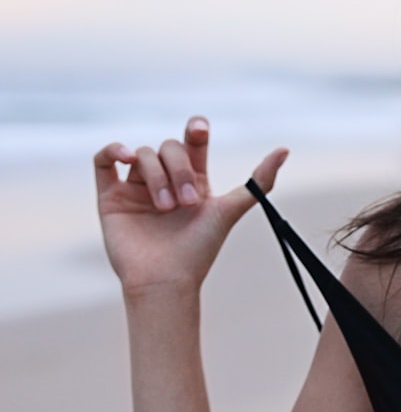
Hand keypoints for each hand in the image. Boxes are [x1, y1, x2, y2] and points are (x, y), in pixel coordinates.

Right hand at [94, 116, 287, 296]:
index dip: (195, 131)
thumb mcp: (232, 210)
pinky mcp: (110, 197)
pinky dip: (113, 151)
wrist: (167, 280)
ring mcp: (136, 187)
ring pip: (142, 155)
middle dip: (180, 169)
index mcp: (193, 180)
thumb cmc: (200, 249)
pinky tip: (125, 158)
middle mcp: (164, 180)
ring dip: (157, 175)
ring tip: (166, 207)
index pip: (193, 144)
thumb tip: (284, 149)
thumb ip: (259, 181)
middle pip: (168, 148)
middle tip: (189, 201)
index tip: (200, 131)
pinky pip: (104, 161)